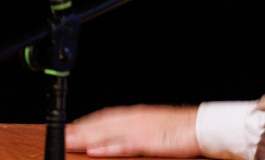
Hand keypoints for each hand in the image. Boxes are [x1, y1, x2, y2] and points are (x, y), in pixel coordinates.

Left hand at [65, 104, 200, 157]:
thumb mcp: (157, 125)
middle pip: (102, 124)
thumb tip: (122, 136)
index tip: (70, 127)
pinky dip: (109, 147)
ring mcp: (142, 129)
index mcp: (138, 114)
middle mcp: (137, 118)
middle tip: (60, 135)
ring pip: (109, 133)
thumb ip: (138, 129)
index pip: (106, 116)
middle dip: (80, 130)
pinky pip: (126, 145)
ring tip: (68, 142)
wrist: (204, 126)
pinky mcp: (150, 140)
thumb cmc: (183, 128)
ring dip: (87, 137)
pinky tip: (96, 151)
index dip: (87, 122)